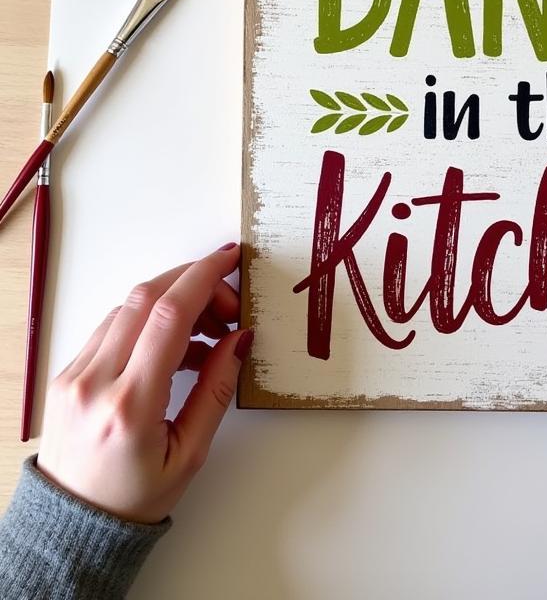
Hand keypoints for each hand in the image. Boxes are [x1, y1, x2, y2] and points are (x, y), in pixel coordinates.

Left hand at [37, 243, 252, 524]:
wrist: (73, 526)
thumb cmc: (133, 498)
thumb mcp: (191, 452)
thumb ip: (217, 389)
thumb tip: (240, 337)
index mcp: (129, 404)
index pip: (169, 315)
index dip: (204, 277)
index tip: (230, 259)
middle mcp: (94, 381)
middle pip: (146, 297)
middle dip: (196, 283)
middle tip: (230, 304)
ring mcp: (74, 374)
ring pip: (128, 305)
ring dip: (174, 299)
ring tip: (208, 330)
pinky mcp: (67, 372)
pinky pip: (113, 325)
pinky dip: (150, 318)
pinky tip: (177, 343)